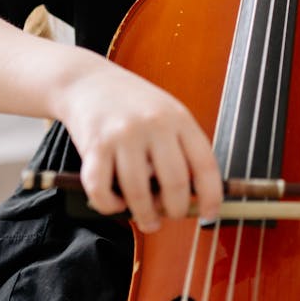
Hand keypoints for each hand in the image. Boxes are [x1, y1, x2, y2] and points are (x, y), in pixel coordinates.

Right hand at [56, 64, 222, 232]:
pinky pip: (103, 192)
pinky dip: (110, 206)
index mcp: (179, 118)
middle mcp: (154, 125)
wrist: (87, 81)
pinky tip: (116, 202)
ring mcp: (124, 136)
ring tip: (148, 220)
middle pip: (175, 183)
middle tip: (173, 215)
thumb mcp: (166, 114)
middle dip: (177, 210)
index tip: (211, 214)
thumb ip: (181, 146)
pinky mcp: (95, 147)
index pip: (205, 164)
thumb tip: (196, 195)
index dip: (211, 196)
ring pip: (139, 194)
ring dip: (145, 216)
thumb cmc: (131, 103)